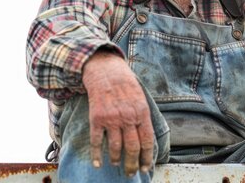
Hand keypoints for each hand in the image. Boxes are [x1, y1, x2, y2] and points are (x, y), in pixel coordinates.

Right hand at [82, 50, 153, 176]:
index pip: (147, 141)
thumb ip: (143, 118)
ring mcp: (112, 119)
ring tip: (117, 164)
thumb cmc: (126, 85)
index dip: (146, 157)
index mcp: (141, 113)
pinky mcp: (97, 118)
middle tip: (130, 173)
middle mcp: (127, 117)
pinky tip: (98, 163)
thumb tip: (147, 139)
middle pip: (132, 148)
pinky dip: (97, 155)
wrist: (106, 72)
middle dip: (132, 164)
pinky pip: (97, 141)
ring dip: (117, 160)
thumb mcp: (141, 98)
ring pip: (115, 148)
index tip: (145, 167)